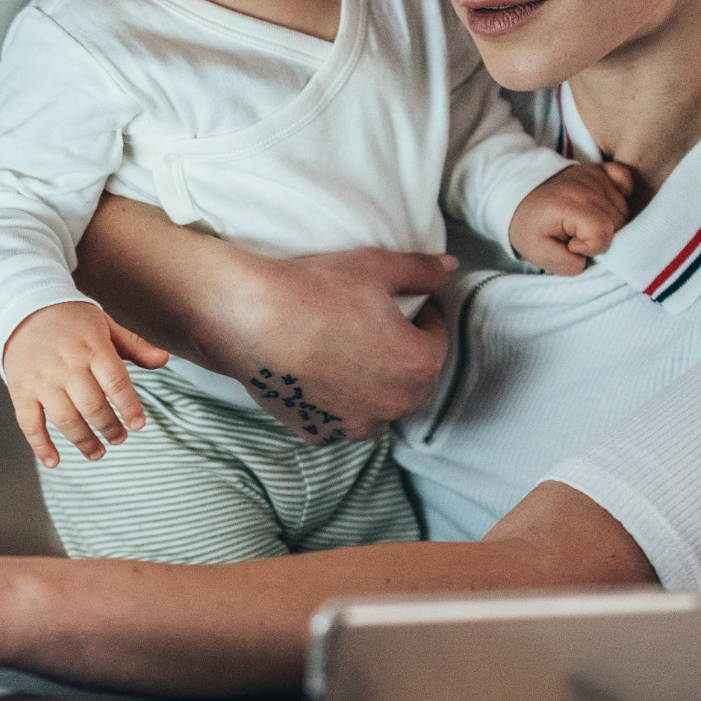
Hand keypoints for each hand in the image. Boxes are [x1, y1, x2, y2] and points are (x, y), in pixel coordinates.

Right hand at [4, 301, 170, 466]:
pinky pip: (29, 423)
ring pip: (65, 419)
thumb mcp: (105, 325)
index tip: (139, 425)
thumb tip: (164, 359)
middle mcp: (67, 364)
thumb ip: (134, 346)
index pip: (116, 382)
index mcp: (92, 347)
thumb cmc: (72, 320)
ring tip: (98, 453)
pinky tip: (54, 461)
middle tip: (119, 438)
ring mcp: (41, 379)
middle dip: (109, 428)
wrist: (22, 308)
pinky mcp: (20, 390)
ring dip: (84, 441)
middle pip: (92, 406)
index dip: (130, 406)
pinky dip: (41, 446)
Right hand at [204, 249, 456, 443]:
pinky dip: (337, 401)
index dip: (420, 316)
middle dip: (400, 352)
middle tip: (371, 324)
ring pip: (378, 403)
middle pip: (411, 377)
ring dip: (372, 382)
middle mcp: (394, 405)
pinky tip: (317, 371)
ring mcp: (354, 424)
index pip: (436, 340)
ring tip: (343, 349)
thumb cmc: (315, 290)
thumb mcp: (375, 268)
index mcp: (418, 366)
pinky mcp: (319, 433)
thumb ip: (421, 270)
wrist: (249, 317)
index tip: (398, 302)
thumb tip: (451, 268)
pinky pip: (340, 418)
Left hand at [508, 162, 635, 276]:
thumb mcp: (538, 253)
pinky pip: (626, 179)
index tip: (572, 245)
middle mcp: (586, 187)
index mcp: (569, 206)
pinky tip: (603, 206)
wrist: (520, 196)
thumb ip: (567, 264)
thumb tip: (589, 256)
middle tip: (577, 236)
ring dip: (610, 222)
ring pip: (624, 210)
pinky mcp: (601, 170)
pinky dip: (622, 195)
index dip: (592, 247)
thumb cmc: (531, 227)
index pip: (603, 233)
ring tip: (584, 223)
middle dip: (601, 238)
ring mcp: (595, 176)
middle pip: (618, 223)